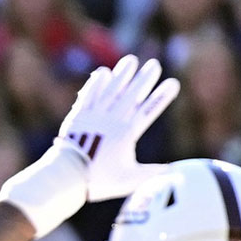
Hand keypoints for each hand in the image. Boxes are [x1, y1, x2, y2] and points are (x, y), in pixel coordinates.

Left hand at [57, 55, 179, 199]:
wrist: (67, 176)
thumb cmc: (99, 180)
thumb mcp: (129, 179)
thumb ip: (152, 173)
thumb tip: (174, 171)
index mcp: (126, 134)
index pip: (148, 111)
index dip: (161, 97)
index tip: (173, 83)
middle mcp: (111, 121)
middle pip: (131, 96)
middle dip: (144, 79)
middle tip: (155, 64)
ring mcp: (93, 116)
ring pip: (110, 91)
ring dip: (122, 75)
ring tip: (131, 60)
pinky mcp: (78, 116)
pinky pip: (89, 96)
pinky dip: (96, 84)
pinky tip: (103, 72)